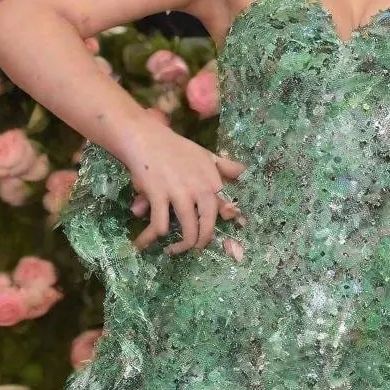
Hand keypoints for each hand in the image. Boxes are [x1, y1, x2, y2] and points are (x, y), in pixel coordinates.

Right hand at [121, 123, 246, 252]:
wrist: (146, 139)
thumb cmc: (177, 149)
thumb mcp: (206, 155)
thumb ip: (225, 167)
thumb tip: (246, 172)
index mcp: (213, 181)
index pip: (225, 209)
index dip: (225, 224)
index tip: (224, 236)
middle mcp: (200, 189)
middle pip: (207, 224)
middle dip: (202, 241)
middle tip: (196, 248)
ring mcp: (179, 193)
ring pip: (187, 229)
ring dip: (180, 245)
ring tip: (173, 251)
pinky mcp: (158, 196)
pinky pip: (159, 225)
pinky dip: (150, 237)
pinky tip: (143, 243)